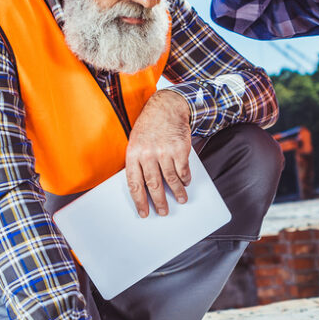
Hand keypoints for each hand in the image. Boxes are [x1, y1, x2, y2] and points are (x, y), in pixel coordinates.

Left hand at [124, 90, 192, 217]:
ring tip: (181, 199)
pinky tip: (185, 182)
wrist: (166, 107)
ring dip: (177, 192)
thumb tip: (142, 188)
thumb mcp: (135, 142)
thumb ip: (137, 162)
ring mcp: (164, 151)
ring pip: (171, 179)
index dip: (139, 201)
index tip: (144, 212)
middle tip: (163, 211)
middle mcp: (148, 154)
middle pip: (153, 185)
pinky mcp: (179, 149)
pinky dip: (185, 179)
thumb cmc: (149, 127)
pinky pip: (183, 170)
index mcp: (133, 154)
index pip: (135, 184)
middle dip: (159, 201)